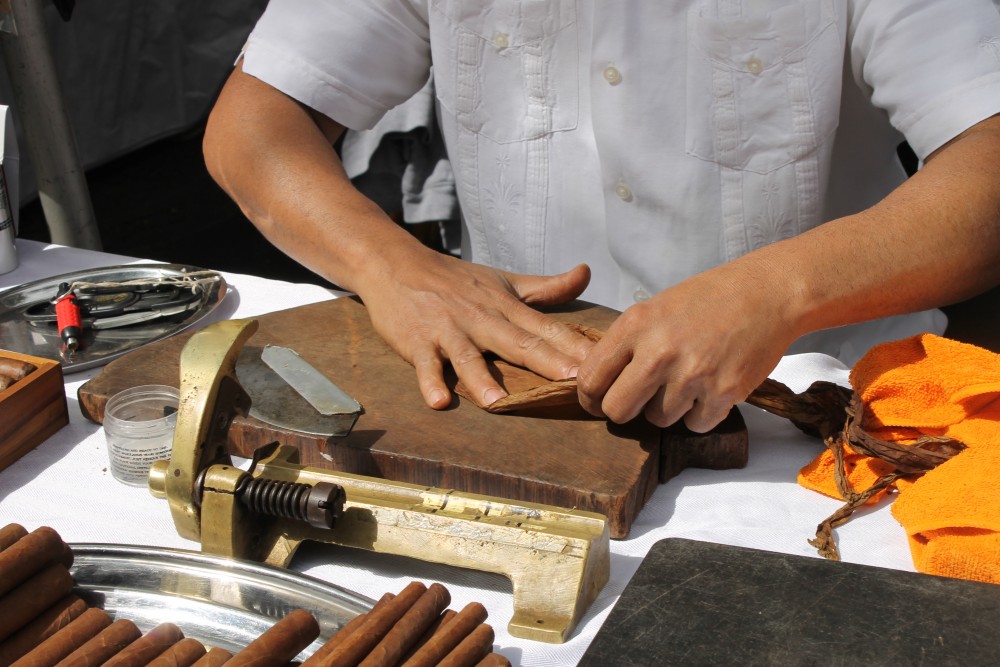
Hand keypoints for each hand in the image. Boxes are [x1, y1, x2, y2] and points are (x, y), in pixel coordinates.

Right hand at [360, 251, 596, 408]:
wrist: (396, 264)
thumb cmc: (455, 280)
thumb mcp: (504, 281)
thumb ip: (546, 287)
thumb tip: (586, 273)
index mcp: (505, 308)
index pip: (547, 328)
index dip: (576, 346)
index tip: (605, 361)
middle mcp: (481, 319)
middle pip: (518, 343)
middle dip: (547, 362)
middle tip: (574, 381)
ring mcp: (448, 331)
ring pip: (468, 357)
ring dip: (482, 380)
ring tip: (498, 403)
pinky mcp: (416, 342)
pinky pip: (424, 365)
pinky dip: (429, 382)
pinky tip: (438, 401)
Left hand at [575, 266, 796, 431]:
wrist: (767, 293)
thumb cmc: (708, 300)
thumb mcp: (655, 309)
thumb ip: (627, 345)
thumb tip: (599, 385)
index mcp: (635, 326)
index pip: (591, 379)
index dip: (591, 398)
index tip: (599, 402)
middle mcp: (659, 351)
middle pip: (618, 410)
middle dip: (626, 411)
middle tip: (641, 400)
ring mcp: (692, 374)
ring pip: (659, 420)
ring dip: (669, 408)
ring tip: (687, 380)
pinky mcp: (724, 392)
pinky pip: (695, 424)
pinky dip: (701, 413)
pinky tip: (710, 386)